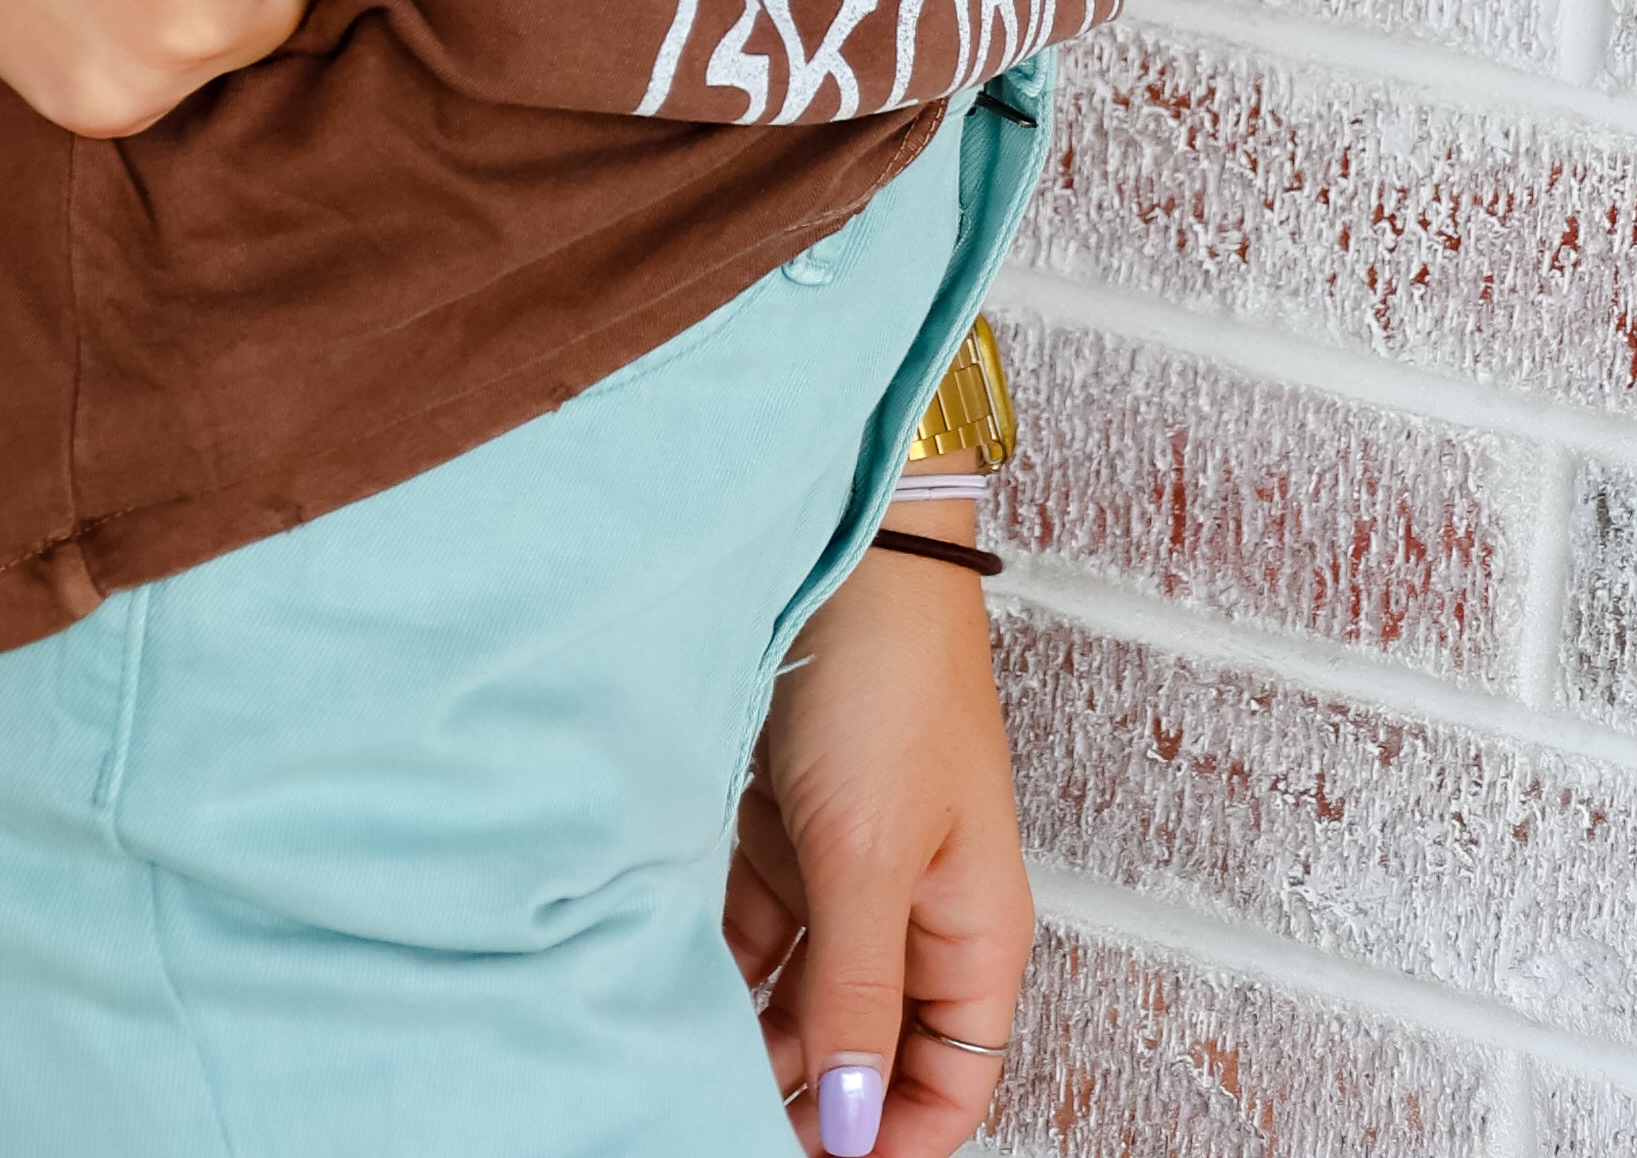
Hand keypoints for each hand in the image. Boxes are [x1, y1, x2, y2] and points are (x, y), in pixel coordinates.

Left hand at [725, 540, 1033, 1151]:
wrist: (843, 539)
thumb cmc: (891, 676)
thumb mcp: (869, 854)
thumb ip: (856, 993)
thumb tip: (854, 1124)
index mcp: (972, 928)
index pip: (949, 1086)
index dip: (886, 1140)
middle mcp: (913, 908)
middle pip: (866, 1048)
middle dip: (804, 1091)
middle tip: (715, 1108)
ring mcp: (846, 866)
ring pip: (798, 992)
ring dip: (748, 1025)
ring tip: (678, 1053)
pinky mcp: (784, 823)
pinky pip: (750, 925)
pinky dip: (713, 956)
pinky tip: (663, 975)